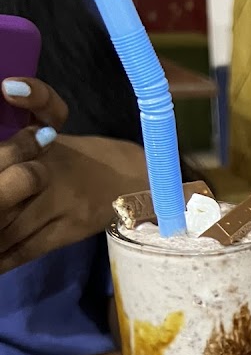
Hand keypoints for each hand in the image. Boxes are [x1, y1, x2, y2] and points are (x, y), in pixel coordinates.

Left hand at [0, 78, 146, 272]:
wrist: (135, 176)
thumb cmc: (84, 156)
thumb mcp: (50, 128)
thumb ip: (25, 129)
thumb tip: (4, 96)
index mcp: (40, 147)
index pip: (5, 160)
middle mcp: (49, 173)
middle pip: (2, 200)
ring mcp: (62, 203)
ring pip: (10, 228)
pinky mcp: (72, 228)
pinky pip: (31, 247)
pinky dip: (8, 258)